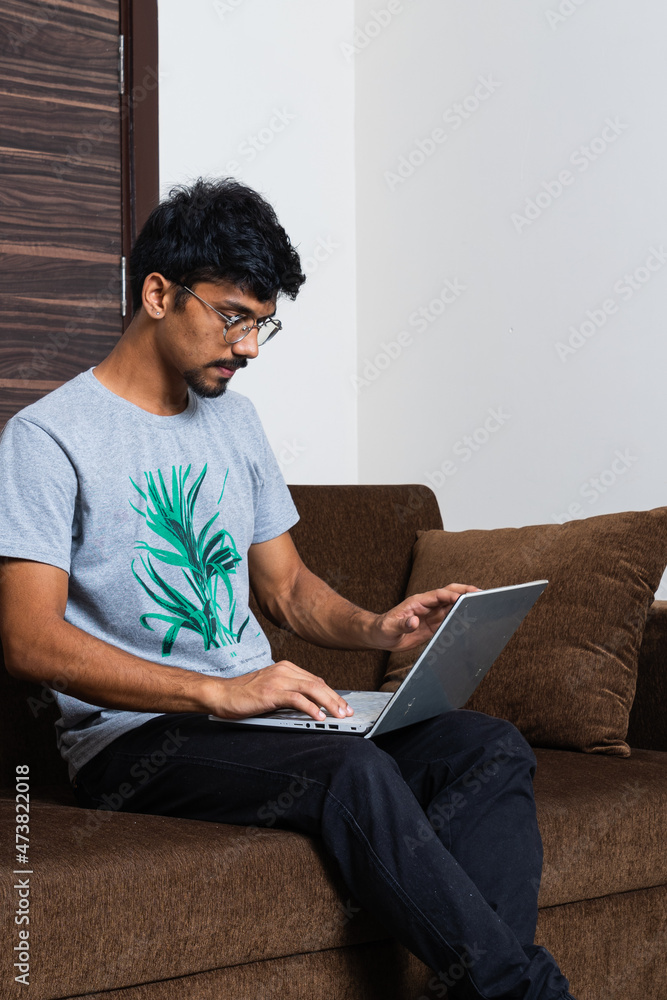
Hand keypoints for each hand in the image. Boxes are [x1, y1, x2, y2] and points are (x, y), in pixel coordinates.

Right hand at [209, 661, 353, 721]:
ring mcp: (278, 679)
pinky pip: (297, 699)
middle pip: (318, 683)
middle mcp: (284, 670)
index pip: (316, 680)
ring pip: (312, 689)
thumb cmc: (244, 694)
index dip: (332, 693)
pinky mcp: (271, 692)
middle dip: (335, 699)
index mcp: (286, 668)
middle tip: (347, 712)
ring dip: (329, 703)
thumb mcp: (271, 689)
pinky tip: (319, 717)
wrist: (221, 694)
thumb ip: (289, 692)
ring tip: (339, 715)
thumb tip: (310, 704)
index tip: (343, 705)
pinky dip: (311, 708)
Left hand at [372, 584, 479, 651]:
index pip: (438, 595)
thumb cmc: (383, 628)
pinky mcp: (433, 625)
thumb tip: (414, 622)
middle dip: (465, 591)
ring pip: (452, 606)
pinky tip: (471, 620)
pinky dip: (460, 618)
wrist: (380, 636)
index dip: (451, 595)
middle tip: (481, 593)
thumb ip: (402, 624)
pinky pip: (449, 619)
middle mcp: (427, 606)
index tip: (463, 598)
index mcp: (417, 602)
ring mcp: (431, 615)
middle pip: (449, 594)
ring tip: (482, 605)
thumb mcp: (389, 627)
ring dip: (465, 605)